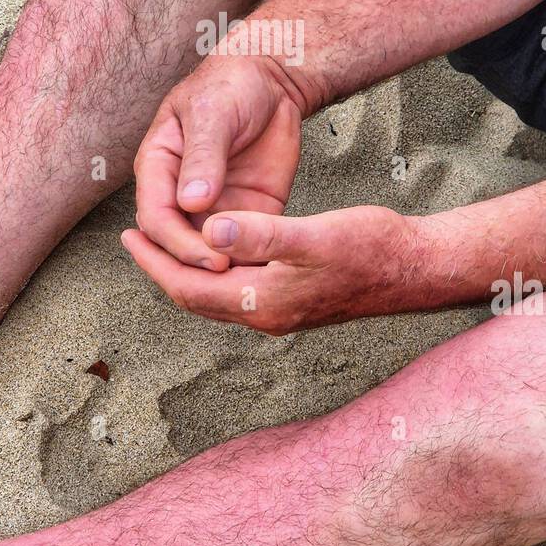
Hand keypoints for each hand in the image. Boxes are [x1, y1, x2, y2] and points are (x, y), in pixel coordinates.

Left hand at [121, 205, 430, 334]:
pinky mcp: (295, 300)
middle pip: (195, 297)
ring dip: (187, 268)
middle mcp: (266, 315)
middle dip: (162, 267)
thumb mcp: (315, 235)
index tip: (128, 234)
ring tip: (165, 239)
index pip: (189, 287)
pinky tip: (217, 243)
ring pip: (216, 294)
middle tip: (133, 236)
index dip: (154, 262)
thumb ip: (263, 234)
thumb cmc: (372, 247)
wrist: (416, 268)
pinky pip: (238, 289)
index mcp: (263, 303)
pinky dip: (216, 266)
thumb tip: (210, 230)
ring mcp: (281, 311)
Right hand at [132, 54, 305, 270]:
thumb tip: (190, 201)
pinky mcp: (249, 212)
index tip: (208, 254)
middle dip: (197, 263)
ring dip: (223, 268)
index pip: (155, 217)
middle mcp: (180, 193)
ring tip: (247, 279)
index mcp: (159, 167)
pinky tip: (269, 268)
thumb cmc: (232, 86)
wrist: (273, 82)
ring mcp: (214, 206)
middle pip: (176, 244)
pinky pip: (244, 246)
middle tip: (228, 270)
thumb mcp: (213, 114)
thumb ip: (203, 156)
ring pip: (208, 252)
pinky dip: (252, 261)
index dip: (176, 242)